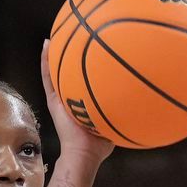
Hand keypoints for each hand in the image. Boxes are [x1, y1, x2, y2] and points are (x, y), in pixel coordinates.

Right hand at [40, 39, 114, 167]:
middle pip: (69, 74)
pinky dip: (46, 61)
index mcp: (82, 103)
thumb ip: (122, 109)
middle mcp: (70, 99)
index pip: (83, 82)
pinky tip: (47, 44)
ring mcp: (59, 98)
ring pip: (56, 72)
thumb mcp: (114, 120)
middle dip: (71, 58)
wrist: (84, 151)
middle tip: (74, 37)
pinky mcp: (53, 100)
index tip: (92, 51)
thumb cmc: (99, 143)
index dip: (86, 67)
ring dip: (55, 54)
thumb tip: (140, 100)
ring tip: (56, 35)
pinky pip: (48, 77)